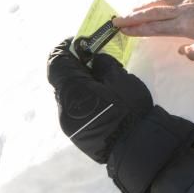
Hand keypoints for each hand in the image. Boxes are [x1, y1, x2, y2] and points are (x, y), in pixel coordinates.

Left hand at [47, 39, 193, 192]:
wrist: (137, 148)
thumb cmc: (130, 110)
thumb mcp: (121, 79)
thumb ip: (104, 64)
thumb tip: (94, 59)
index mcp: (72, 89)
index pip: (56, 61)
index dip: (65, 48)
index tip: (81, 43)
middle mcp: (64, 106)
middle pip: (61, 79)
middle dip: (75, 67)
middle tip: (96, 62)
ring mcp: (68, 123)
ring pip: (68, 94)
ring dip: (80, 84)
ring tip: (102, 83)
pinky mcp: (76, 133)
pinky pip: (75, 108)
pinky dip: (84, 98)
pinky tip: (102, 100)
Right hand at [113, 0, 193, 59]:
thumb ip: (193, 53)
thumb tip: (180, 51)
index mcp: (181, 25)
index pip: (154, 28)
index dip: (137, 30)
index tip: (123, 30)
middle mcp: (180, 10)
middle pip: (151, 13)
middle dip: (132, 17)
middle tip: (117, 19)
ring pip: (161, 1)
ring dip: (146, 5)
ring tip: (134, 9)